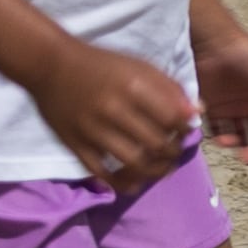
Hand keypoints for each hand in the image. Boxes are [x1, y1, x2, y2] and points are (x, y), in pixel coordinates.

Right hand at [30, 42, 205, 188]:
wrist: (51, 65)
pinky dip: (121, 183)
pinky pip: (101, 172)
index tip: (186, 131)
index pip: (172, 118)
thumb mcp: (140, 66)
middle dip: (173, 152)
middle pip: (156, 143)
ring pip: (133, 163)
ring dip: (154, 171)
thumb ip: (169, 88)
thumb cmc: (102, 64)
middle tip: (174, 151)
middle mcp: (114, 110)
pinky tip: (133, 184)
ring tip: (162, 169)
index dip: (185, 129)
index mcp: (134, 87)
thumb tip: (196, 113)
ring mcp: (93, 130)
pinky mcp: (74, 145)